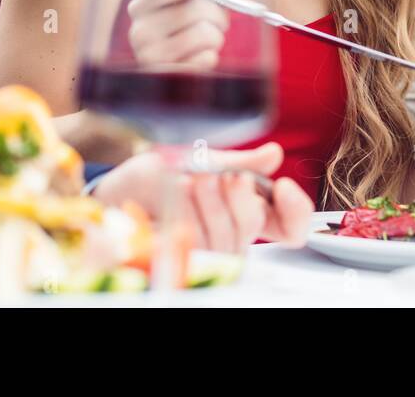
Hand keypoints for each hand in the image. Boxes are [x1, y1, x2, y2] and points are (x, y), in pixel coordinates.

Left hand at [92, 142, 313, 251]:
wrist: (117, 188)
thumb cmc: (159, 175)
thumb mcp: (202, 158)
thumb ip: (240, 161)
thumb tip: (274, 154)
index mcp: (247, 207)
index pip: (291, 225)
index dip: (297, 211)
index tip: (283, 186)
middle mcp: (233, 232)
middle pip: (256, 226)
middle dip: (240, 196)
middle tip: (225, 175)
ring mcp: (209, 250)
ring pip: (228, 237)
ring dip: (210, 201)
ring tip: (191, 178)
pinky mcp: (183, 260)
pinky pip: (197, 242)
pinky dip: (187, 210)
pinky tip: (176, 192)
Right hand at [126, 0, 229, 70]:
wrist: (168, 80)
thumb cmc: (177, 34)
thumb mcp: (179, 4)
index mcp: (140, 6)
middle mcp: (138, 31)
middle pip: (194, 8)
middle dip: (218, 13)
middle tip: (220, 21)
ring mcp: (149, 56)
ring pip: (204, 33)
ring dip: (216, 37)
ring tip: (208, 42)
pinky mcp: (166, 78)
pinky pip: (205, 59)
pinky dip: (210, 57)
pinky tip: (200, 58)